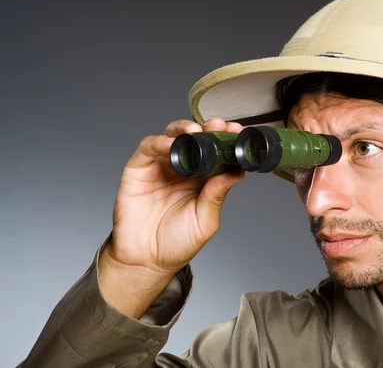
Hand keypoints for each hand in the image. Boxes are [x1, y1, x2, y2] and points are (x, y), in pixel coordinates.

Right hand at [108, 118, 244, 275]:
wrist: (146, 261)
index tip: (237, 133)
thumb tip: (237, 171)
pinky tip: (171, 144)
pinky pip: (148, 148)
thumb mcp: (205, 219)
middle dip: (208, 129)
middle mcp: (182, 168)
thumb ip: (217, 194)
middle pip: (196, 139)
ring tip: (196, 131)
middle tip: (219, 127)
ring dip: (185, 129)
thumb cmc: (177, 243)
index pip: (216, 152)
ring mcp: (160, 166)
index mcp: (203, 179)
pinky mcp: (139, 169)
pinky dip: (160, 141)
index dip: (226, 140)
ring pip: (173, 136)